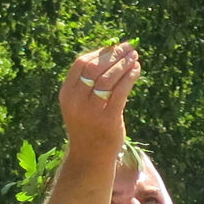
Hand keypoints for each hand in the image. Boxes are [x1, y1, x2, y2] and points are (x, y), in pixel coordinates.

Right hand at [59, 44, 139, 158]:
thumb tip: (108, 59)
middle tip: (129, 47)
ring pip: (109, 79)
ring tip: (135, 57)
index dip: (99, 53)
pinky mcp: (109, 120)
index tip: (113, 47)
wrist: (90, 157)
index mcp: (67, 93)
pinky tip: (137, 70)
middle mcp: (77, 100)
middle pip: (97, 69)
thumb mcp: (79, 105)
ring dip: (124, 64)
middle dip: (114, 55)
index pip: (81, 64)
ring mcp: (92, 111)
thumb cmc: (88, 128)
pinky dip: (130, 78)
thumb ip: (87, 86)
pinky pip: (120, 93)